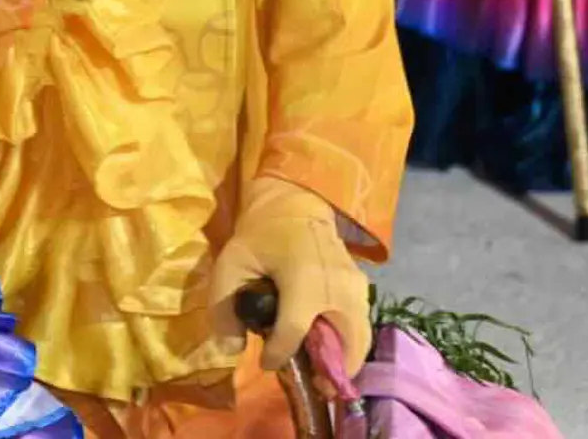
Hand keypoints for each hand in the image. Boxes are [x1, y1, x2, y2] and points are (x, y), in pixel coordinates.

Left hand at [209, 177, 373, 375]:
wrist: (296, 202)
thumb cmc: (261, 232)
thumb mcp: (230, 262)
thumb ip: (224, 305)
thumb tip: (230, 349)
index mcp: (305, 279)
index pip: (295, 331)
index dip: (279, 355)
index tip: (265, 364)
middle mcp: (340, 287)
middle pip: (347, 346)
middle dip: (330, 373)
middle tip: (311, 385)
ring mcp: (357, 287)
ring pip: (360, 340)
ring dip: (343, 362)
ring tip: (320, 374)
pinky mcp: (363, 288)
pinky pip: (361, 326)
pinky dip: (348, 345)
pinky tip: (327, 350)